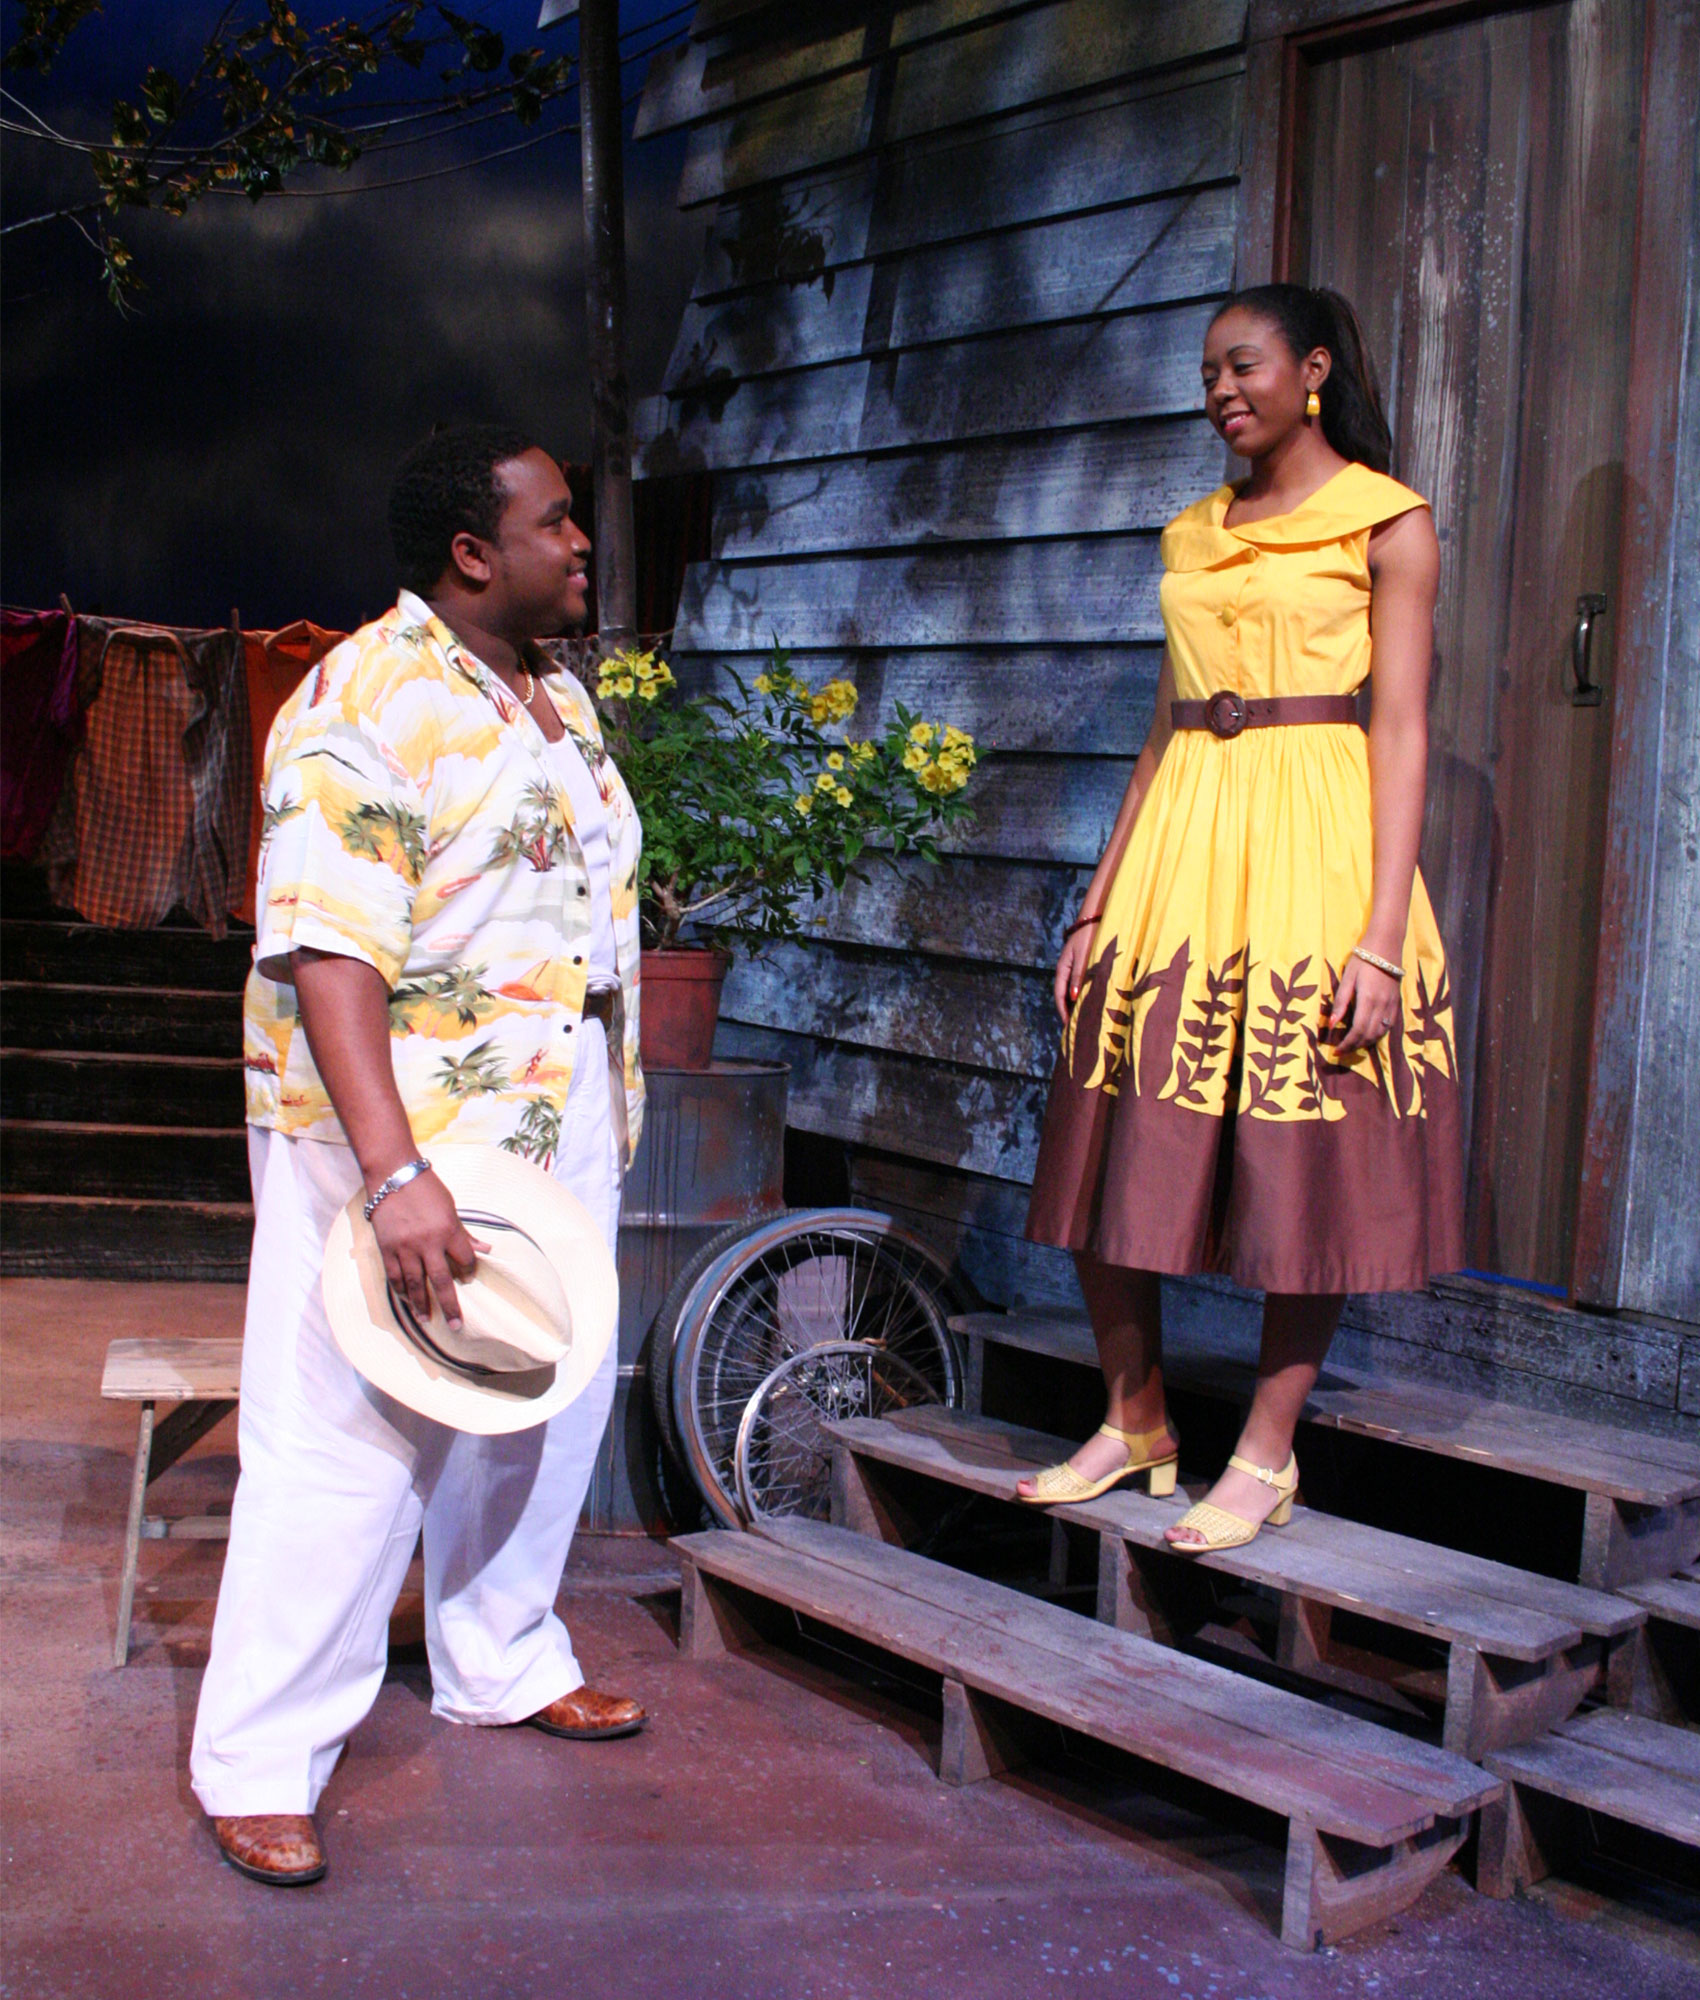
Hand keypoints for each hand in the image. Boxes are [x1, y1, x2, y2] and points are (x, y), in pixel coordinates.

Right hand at [368, 1169, 486, 1329]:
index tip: (469, 1277)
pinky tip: (406, 1300)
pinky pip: (395, 1276)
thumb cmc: (426, 1189)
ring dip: (422, 1304)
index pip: (465, 1259)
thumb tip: (485, 1248)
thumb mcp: (451, 1208)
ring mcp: (405, 1247)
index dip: (470, 1270)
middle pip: (442, 1280)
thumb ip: (464, 1232)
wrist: (393, 1176)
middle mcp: (428, 1243)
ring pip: (416, 1283)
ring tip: (428, 1320)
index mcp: (448, 1230)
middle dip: (450, 1305)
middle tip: (457, 1325)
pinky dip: (401, 1290)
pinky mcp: (387, 1248)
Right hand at [1054, 920, 1098, 1021]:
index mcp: (1062, 969)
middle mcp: (1066, 970)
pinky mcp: (1081, 965)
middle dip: (1068, 1011)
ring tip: (1082, 1018)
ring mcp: (1073, 968)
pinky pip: (1079, 984)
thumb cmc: (1089, 937)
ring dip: (1076, 1004)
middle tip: (1075, 1027)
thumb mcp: (1083, 957)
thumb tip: (1073, 997)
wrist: (1094, 919)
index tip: (1068, 1025)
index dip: (1062, 1011)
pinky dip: (1082, 994)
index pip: (1059, 995)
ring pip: (1072, 990)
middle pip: (1064, 995)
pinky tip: (1089, 1001)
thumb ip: (1079, 976)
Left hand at [1328, 955, 1400, 1052]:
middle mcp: (1382, 1006)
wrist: (1386, 946)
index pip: (1358, 1031)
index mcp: (1368, 1000)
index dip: (1347, 1044)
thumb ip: (1341, 1002)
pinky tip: (1369, 1034)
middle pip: (1369, 1035)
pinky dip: (1378, 1034)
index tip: (1336, 1051)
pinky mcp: (1397, 1002)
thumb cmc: (1362, 960)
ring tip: (1354, 1044)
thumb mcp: (1347, 979)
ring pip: (1381, 1033)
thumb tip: (1332, 1024)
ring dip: (1367, 1042)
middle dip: (1355, 1046)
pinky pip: (1389, 1025)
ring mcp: (1392, 1005)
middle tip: (1343, 1050)